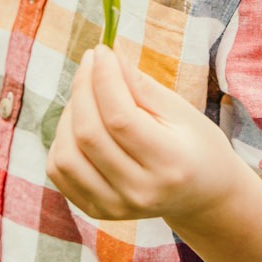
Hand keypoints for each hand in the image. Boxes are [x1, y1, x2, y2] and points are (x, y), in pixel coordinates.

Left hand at [45, 43, 242, 224]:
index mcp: (170, 164)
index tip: (101, 50)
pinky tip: (81, 123)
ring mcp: (115, 207)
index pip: (120, 118)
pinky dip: (62, 139)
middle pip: (89, 134)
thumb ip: (140, 85)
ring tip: (88, 95)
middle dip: (83, 88)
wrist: (202, 196)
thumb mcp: (180, 110)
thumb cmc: (195, 145)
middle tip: (91, 62)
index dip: (104, 78)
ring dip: (69, 114)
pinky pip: (59, 170)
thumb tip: (106, 54)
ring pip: (66, 155)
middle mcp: (140, 192)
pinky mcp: (97, 210)